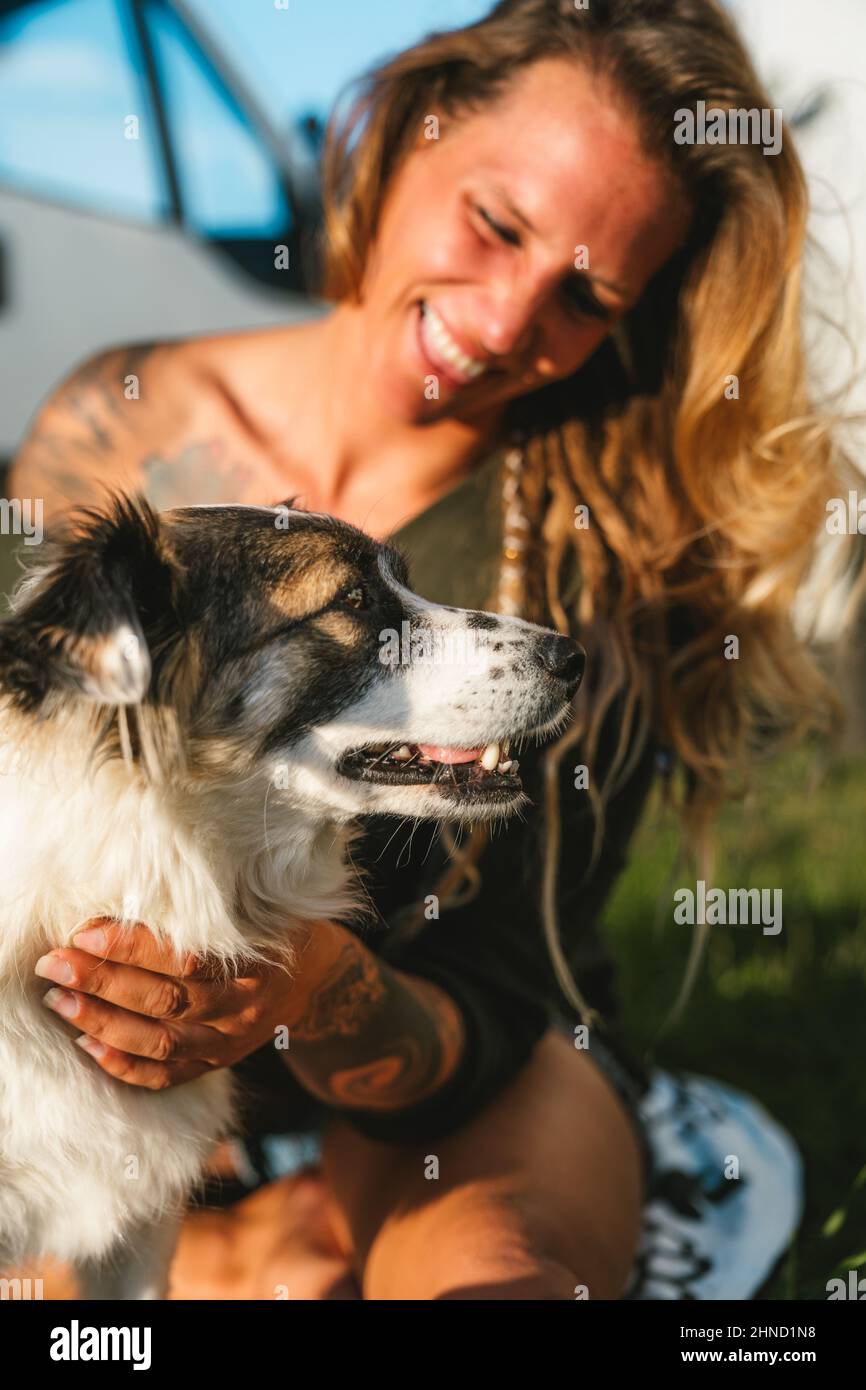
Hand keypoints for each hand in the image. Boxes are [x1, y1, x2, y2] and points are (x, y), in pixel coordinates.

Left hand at [33, 917, 334, 1088]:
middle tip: (54, 964)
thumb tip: (141, 882)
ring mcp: (229, 1040)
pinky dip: (125, 1066)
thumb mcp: (260, 906)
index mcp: (253, 961)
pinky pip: (168, 1076)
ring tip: (59, 1001)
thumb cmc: (275, 927)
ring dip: (102, 1023)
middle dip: (102, 982)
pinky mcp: (217, 1062)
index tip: (85, 932)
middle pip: (164, 1001)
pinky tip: (88, 1047)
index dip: (132, 947)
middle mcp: (240, 1006)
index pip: (184, 958)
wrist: (316, 977)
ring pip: (160, 1041)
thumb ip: (214, 905)